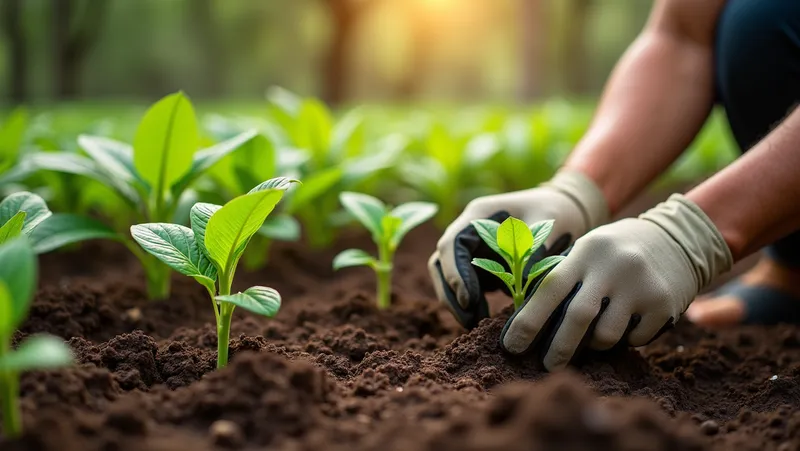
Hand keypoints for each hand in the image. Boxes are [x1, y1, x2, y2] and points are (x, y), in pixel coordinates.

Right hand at [429, 170, 608, 328]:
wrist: (562, 211)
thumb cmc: (555, 211)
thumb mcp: (548, 224)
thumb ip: (534, 249)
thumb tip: (522, 281)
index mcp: (477, 215)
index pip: (452, 244)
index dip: (455, 272)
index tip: (469, 299)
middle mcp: (467, 231)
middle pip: (441, 263)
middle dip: (451, 293)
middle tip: (469, 319)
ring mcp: (471, 249)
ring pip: (448, 277)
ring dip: (456, 301)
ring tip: (475, 323)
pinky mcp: (479, 264)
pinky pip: (465, 285)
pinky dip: (470, 303)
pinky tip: (484, 319)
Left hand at [500, 194, 732, 370]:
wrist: (676, 238)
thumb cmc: (614, 252)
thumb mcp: (587, 251)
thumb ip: (563, 278)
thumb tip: (527, 323)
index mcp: (585, 252)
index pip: (550, 288)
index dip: (528, 321)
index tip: (511, 347)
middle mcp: (612, 267)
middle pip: (578, 317)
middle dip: (558, 348)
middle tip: (547, 365)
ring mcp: (640, 285)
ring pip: (606, 335)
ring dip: (596, 343)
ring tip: (597, 334)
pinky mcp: (664, 304)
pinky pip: (635, 339)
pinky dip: (626, 339)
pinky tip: (630, 322)